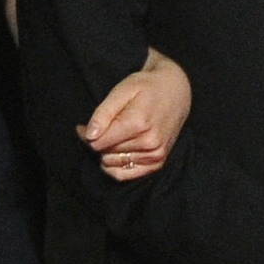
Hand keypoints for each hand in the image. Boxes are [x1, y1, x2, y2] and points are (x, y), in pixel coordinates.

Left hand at [80, 49, 193, 179]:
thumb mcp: (121, 91)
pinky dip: (116, 166)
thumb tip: (89, 135)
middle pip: (105, 153)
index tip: (87, 126)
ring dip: (108, 152)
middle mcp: (149, 142)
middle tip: (102, 127)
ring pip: (112, 163)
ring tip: (114, 136)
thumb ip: (103, 113)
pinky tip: (117, 153)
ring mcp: (155, 154)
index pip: (98, 143)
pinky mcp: (158, 162)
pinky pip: (125, 175)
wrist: (176, 91)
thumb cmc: (146, 88)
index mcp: (138, 123)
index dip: (87, 135)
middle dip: (98, 141)